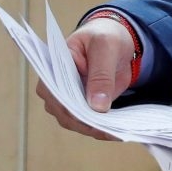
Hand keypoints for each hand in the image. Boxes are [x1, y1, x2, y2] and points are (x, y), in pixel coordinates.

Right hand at [34, 16, 136, 140]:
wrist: (115, 40)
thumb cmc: (104, 37)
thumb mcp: (105, 48)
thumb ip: (101, 75)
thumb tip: (97, 107)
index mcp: (53, 68)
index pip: (57, 94)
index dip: (71, 109)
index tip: (90, 119)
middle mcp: (55, 88)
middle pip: (66, 113)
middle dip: (87, 124)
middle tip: (110, 131)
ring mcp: (69, 100)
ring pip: (77, 122)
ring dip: (96, 129)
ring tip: (117, 133)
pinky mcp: (84, 106)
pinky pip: (91, 122)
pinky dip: (103, 128)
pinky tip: (118, 131)